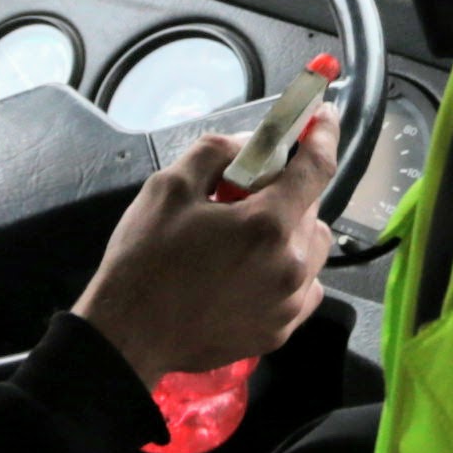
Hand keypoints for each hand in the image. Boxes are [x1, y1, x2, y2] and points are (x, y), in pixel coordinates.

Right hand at [67, 112, 334, 379]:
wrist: (129, 336)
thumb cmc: (144, 259)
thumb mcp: (169, 186)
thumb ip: (218, 152)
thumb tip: (251, 145)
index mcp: (268, 225)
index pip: (317, 167)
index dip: (323, 135)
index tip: (323, 116)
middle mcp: (291, 265)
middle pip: (311, 208)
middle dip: (285, 191)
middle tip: (244, 194)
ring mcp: (289, 303)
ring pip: (313, 248)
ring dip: (291, 232)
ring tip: (247, 238)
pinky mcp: (281, 330)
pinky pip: (305, 287)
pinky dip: (289, 271)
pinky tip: (251, 272)